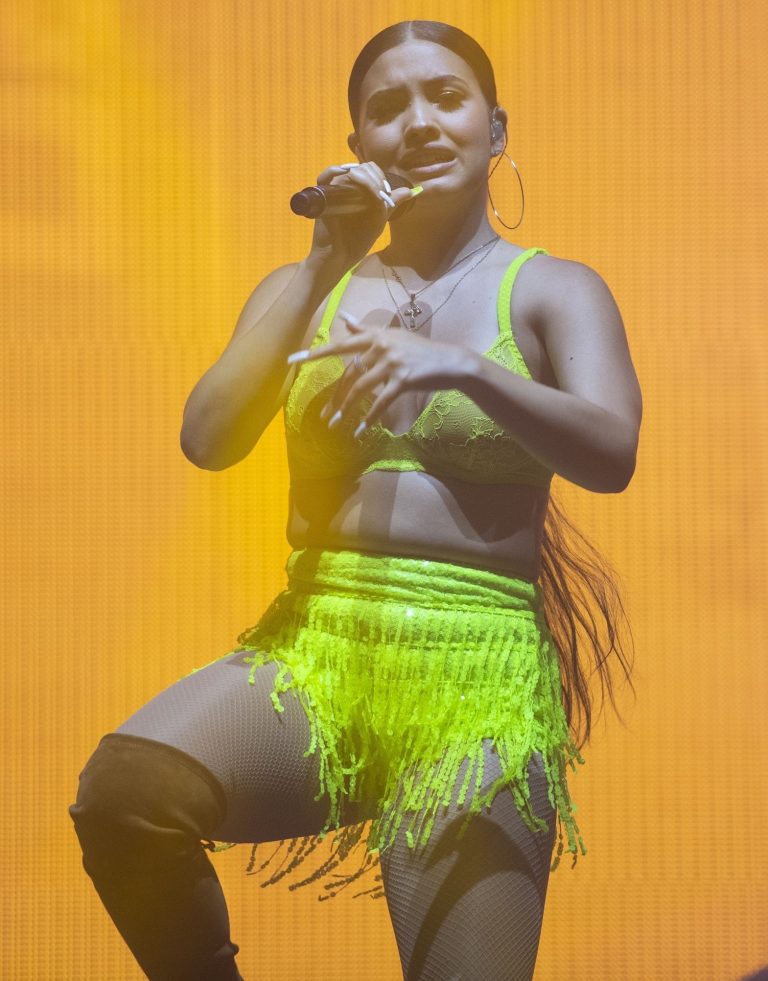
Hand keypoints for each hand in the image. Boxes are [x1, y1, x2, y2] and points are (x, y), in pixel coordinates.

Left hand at [287, 310, 474, 436]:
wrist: (450, 361)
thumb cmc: (419, 350)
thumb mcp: (392, 335)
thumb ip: (366, 328)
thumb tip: (343, 316)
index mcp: (376, 336)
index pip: (340, 345)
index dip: (316, 353)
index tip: (293, 360)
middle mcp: (381, 346)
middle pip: (349, 374)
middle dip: (334, 398)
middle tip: (323, 416)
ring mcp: (392, 363)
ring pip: (361, 390)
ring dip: (346, 411)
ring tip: (335, 426)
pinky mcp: (404, 380)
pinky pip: (380, 403)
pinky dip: (369, 419)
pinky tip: (360, 432)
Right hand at [307, 162, 415, 274]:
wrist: (341, 257)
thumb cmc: (357, 241)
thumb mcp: (379, 219)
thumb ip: (392, 203)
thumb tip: (411, 191)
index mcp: (360, 191)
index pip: (370, 170)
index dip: (380, 177)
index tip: (386, 194)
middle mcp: (347, 188)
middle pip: (362, 168)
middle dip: (375, 179)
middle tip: (380, 197)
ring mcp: (335, 191)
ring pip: (349, 170)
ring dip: (365, 178)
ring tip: (373, 195)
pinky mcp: (323, 197)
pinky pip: (326, 177)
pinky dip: (334, 171)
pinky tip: (347, 174)